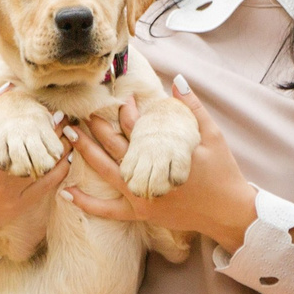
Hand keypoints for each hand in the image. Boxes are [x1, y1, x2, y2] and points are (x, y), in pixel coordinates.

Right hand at [0, 88, 71, 274]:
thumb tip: (8, 87)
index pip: (24, 130)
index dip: (45, 121)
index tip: (58, 113)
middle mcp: (1, 169)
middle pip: (38, 148)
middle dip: (57, 135)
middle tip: (69, 124)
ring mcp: (10, 190)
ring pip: (46, 168)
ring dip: (61, 152)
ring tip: (70, 139)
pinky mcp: (17, 206)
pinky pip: (46, 187)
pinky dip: (59, 172)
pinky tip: (65, 161)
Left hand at [66, 77, 258, 250]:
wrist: (227, 212)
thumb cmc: (222, 172)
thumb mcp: (213, 135)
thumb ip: (193, 108)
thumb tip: (178, 80)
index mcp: (165, 156)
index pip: (138, 130)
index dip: (126, 113)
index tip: (118, 100)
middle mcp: (149, 176)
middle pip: (116, 148)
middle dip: (97, 129)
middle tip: (80, 113)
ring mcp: (143, 197)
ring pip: (107, 173)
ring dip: (86, 154)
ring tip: (69, 137)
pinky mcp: (142, 213)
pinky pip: (108, 211)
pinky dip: (86, 203)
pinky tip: (65, 193)